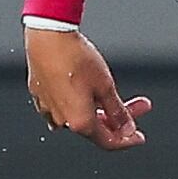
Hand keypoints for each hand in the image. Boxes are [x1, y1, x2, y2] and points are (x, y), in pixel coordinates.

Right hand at [25, 24, 150, 149]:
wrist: (48, 37)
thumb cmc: (75, 58)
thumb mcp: (106, 86)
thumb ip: (117, 112)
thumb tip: (127, 129)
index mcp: (80, 122)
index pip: (108, 141)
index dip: (127, 139)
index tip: (138, 135)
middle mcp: (62, 120)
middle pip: (96, 128)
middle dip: (118, 118)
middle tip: (137, 106)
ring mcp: (48, 108)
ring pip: (79, 116)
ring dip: (98, 109)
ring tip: (110, 94)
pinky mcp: (40, 94)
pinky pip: (63, 105)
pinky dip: (79, 101)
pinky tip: (86, 89)